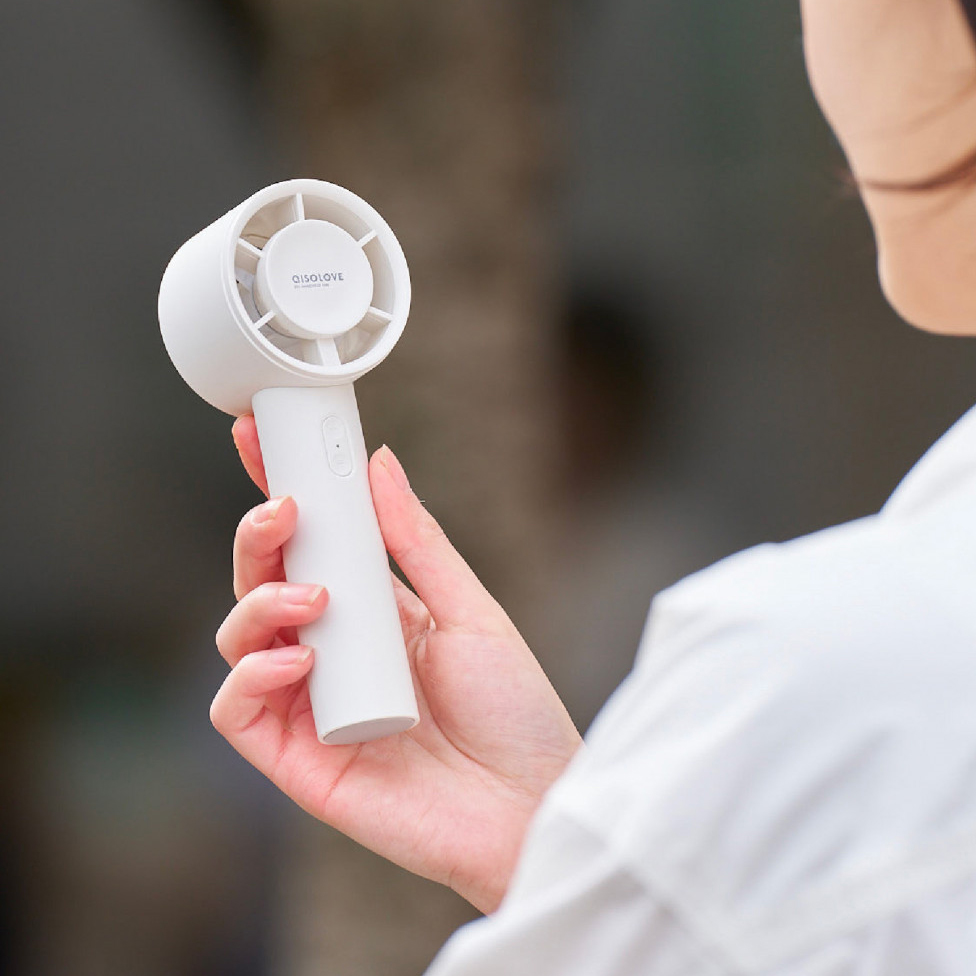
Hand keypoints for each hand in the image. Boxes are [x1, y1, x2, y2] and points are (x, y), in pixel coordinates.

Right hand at [210, 417, 582, 912]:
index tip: (259, 433)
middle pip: (263, 580)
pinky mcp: (295, 758)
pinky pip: (236, 709)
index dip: (278, 489)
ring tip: (315, 600)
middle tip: (284, 508)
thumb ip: (418, 541)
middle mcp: (332, 651)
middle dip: (259, 535)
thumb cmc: (514, 712)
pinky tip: (297, 661)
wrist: (532, 806)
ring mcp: (309, 703)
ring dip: (260, 601)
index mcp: (373, 611)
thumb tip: (380, 462)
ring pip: (238, 637)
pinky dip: (251, 675)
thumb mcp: (470, 610)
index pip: (310, 543)